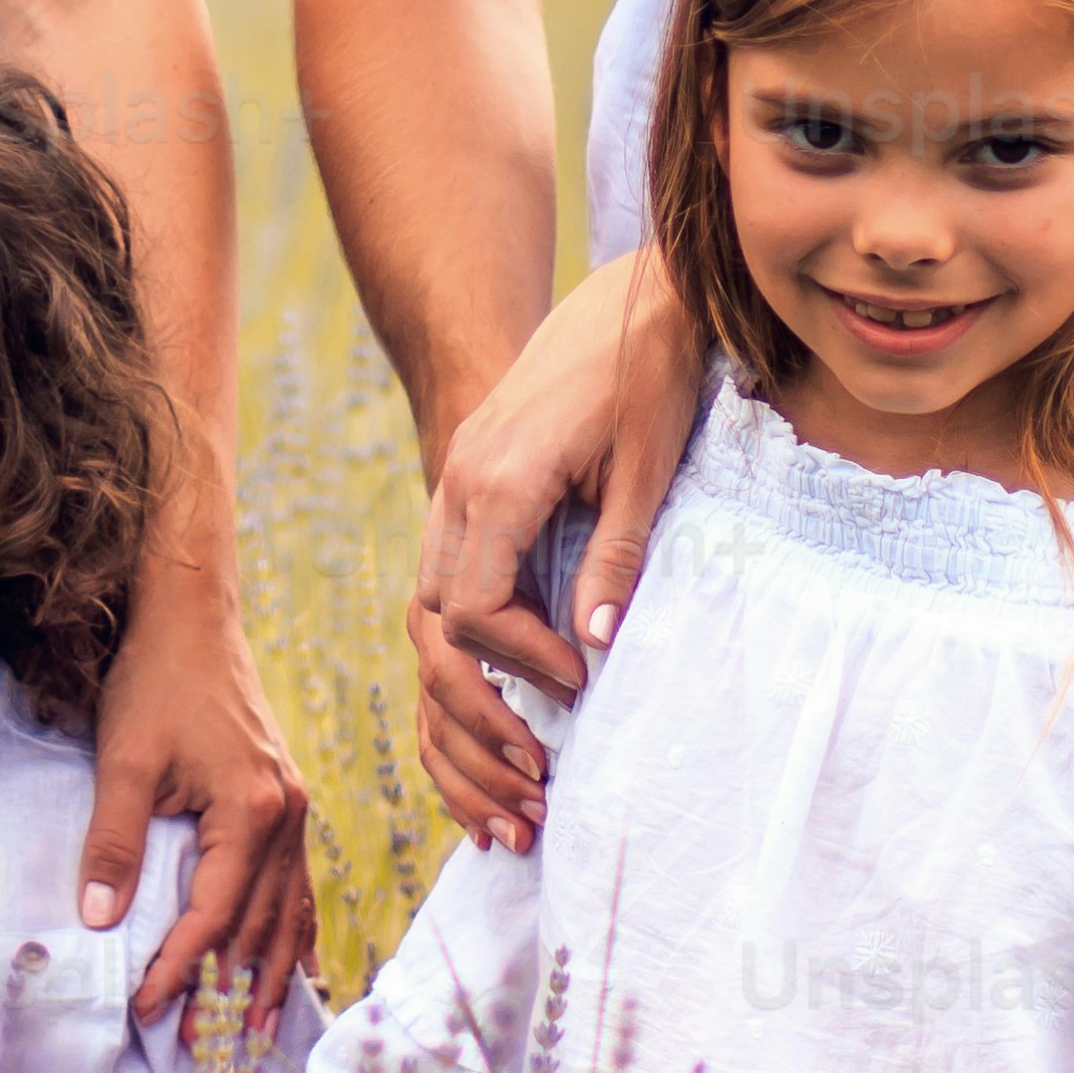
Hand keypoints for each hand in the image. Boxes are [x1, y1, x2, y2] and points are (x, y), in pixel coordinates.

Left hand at [81, 564, 315, 1006]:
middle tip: (203, 1044)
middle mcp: (287, 814)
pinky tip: (292, 963)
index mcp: (252, 810)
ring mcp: (293, 807)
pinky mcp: (285, 798)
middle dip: (230, 985)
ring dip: (269, 969)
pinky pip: (297, 880)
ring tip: (254, 1027)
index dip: (182, 966)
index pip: (215, 913)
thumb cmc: (154, 682)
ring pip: (288, 907)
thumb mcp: (122, 761)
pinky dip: (293, 926)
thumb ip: (114, 843)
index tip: (149, 1008)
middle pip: (261, 922)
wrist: (190, 616)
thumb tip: (99, 921)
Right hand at [410, 246, 697, 848]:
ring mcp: (454, 488)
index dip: (522, 665)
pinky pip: (442, 588)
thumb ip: (615, 555)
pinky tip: (501, 704)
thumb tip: (595, 645)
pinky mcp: (470, 490)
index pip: (474, 611)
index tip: (581, 686)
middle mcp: (456, 489)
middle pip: (433, 626)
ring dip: (462, 695)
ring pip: (425, 614)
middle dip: (478, 708)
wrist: (628, 298)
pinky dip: (463, 653)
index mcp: (495, 484)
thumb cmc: (648, 375)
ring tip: (514, 770)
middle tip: (538, 774)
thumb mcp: (646, 467)